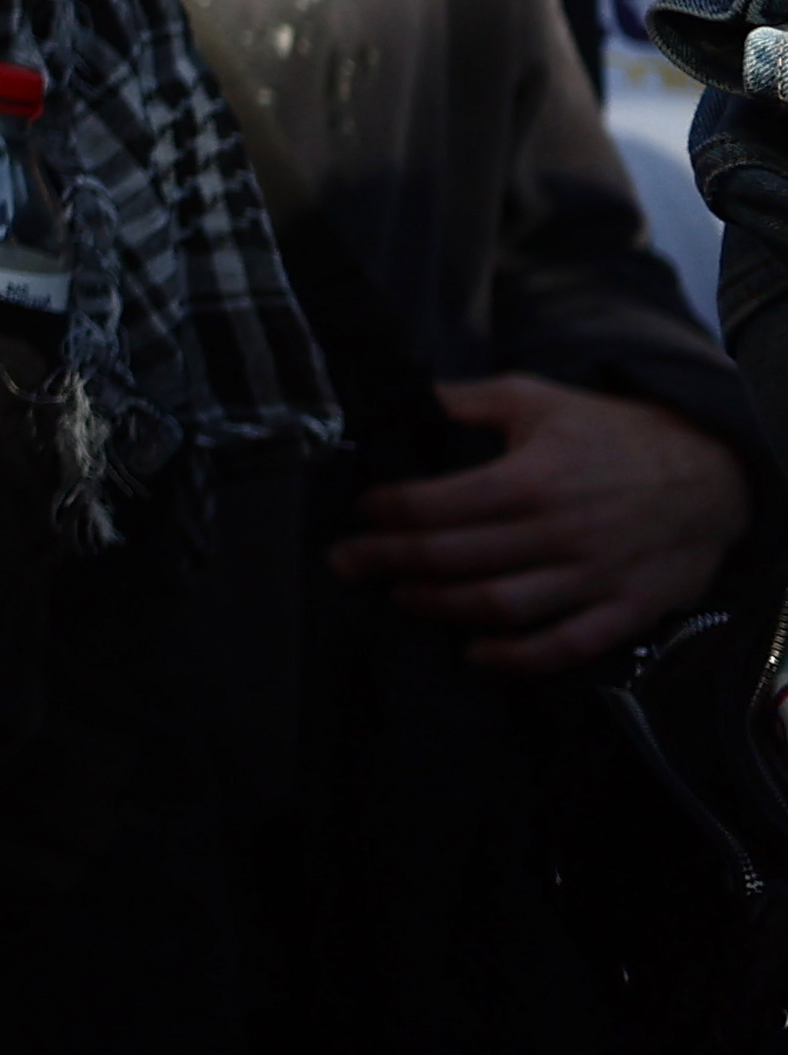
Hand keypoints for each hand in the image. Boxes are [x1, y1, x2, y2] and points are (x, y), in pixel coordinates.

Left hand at [330, 372, 748, 667]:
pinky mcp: (625, 610)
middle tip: (347, 563)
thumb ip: (464, 401)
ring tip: (402, 595)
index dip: (386, 511)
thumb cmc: (612, 432)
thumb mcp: (534, 398)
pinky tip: (477, 653)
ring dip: (440, 606)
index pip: (435, 505)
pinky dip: (517, 658)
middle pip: (454, 558)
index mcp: (530, 479)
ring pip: (500, 606)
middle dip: (389, 561)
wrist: (710, 472)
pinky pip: (565, 646)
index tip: (360, 511)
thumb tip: (402, 400)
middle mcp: (558, 532)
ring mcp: (592, 577)